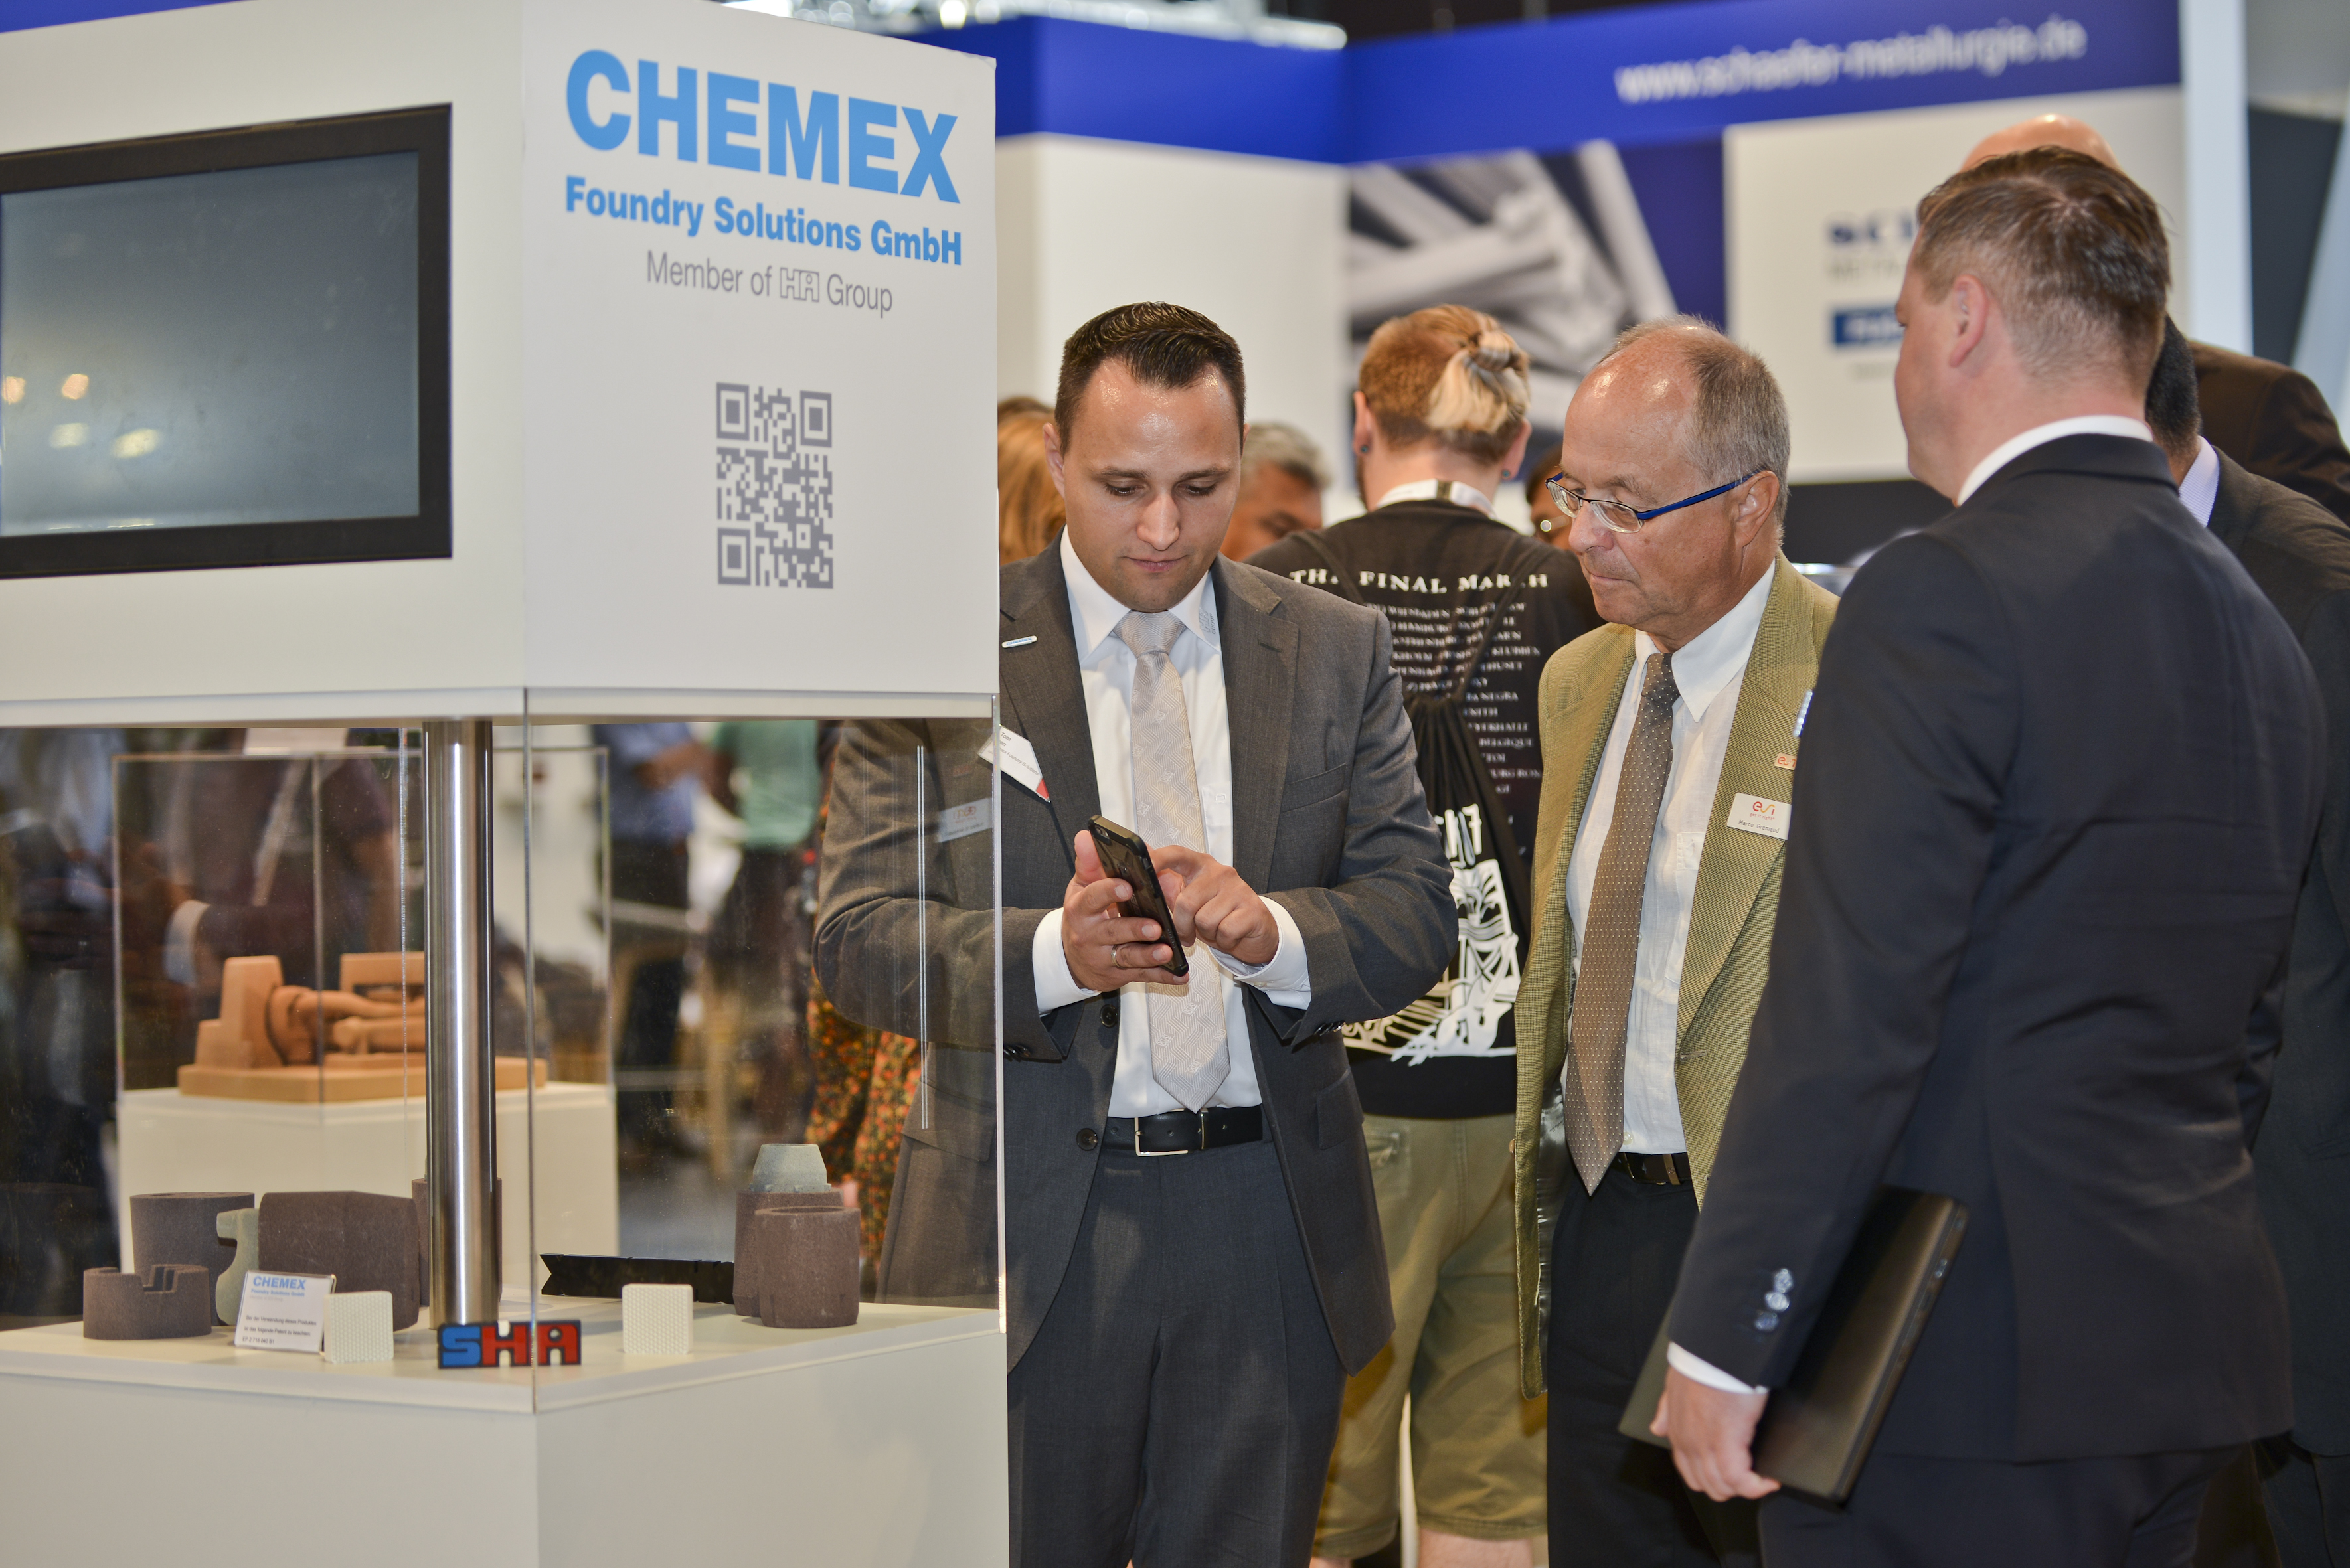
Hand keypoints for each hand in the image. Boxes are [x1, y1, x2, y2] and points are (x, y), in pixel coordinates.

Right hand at [1061, 830, 1187, 992]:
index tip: (1127, 886)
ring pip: (1128, 956)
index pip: (1092, 898)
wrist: (1071, 958)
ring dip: (1149, 955)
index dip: (1109, 892)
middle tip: (1155, 925)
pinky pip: (1141, 975)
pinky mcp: (1117, 974)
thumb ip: (1089, 863)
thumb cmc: (1083, 916)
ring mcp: (1103, 957)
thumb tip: (1085, 837)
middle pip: (1113, 931)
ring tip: (1167, 951)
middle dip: (1134, 929)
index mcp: (1081, 909)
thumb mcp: (1081, 888)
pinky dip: (1162, 975)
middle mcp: (1089, 935)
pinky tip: (1180, 974)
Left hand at [1150, 844, 1277, 967]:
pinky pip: (1225, 931)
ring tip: (1216, 930)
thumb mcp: (1191, 901)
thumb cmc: (1219, 915)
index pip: (1176, 854)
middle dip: (1183, 926)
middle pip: (1186, 901)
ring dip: (1207, 935)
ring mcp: (1238, 889)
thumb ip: (1168, 887)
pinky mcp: (1252, 909)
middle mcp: (1220, 873)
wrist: (1257, 933)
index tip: (1143, 866)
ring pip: (1205, 920)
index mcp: (1201, 866)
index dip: (1158, 859)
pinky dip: (1224, 941)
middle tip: (1189, 933)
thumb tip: (1142, 866)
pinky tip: (1230, 936)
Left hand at [1653, 1367, 1777, 1501]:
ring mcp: (1704, 1443)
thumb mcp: (1676, 1383)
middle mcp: (1688, 1441)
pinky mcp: (1727, 1440)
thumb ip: (1667, 1408)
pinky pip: (1738, 1479)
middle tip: (1750, 1477)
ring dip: (1743, 1488)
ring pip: (1722, 1486)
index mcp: (1678, 1429)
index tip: (1731, 1475)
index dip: (1711, 1479)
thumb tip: (1658, 1427)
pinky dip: (1755, 1486)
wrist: (1718, 1348)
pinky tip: (1768, 1481)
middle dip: (1730, 1487)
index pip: (1689, 1470)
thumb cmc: (1704, 1362)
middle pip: (1707, 1485)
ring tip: (1760, 1479)